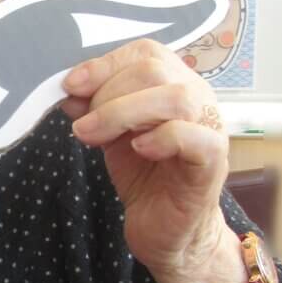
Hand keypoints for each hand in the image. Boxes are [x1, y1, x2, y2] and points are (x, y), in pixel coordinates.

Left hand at [61, 38, 230, 282]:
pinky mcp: (213, 161)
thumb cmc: (144, 178)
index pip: (145, 52)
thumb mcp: (110, 136)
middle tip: (83, 125)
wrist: (166, 229)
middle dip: (107, 94)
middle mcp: (197, 99)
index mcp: (173, 84)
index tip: (71, 85)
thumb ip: (93, 109)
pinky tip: (137, 149)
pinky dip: (160, 138)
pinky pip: (192, 136)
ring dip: (123, 113)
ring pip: (175, 98)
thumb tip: (68, 89)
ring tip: (94, 137)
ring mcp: (209, 128)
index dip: (105, 64)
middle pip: (156, 70)